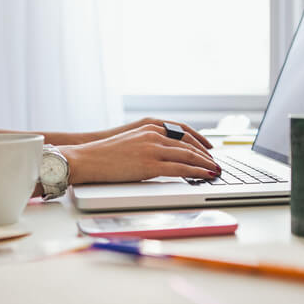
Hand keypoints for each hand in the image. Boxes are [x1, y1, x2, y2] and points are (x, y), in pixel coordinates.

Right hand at [59, 124, 220, 183]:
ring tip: (216, 171)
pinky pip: (180, 168)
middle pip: (189, 144)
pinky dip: (197, 172)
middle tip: (217, 163)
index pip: (182, 132)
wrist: (87, 158)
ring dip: (206, 164)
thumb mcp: (130, 142)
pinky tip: (205, 175)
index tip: (208, 149)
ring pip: (188, 155)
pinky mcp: (150, 164)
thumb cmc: (104, 155)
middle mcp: (154, 135)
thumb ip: (147, 145)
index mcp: (150, 128)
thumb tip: (161, 157)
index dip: (198, 142)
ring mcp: (153, 149)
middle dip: (206, 155)